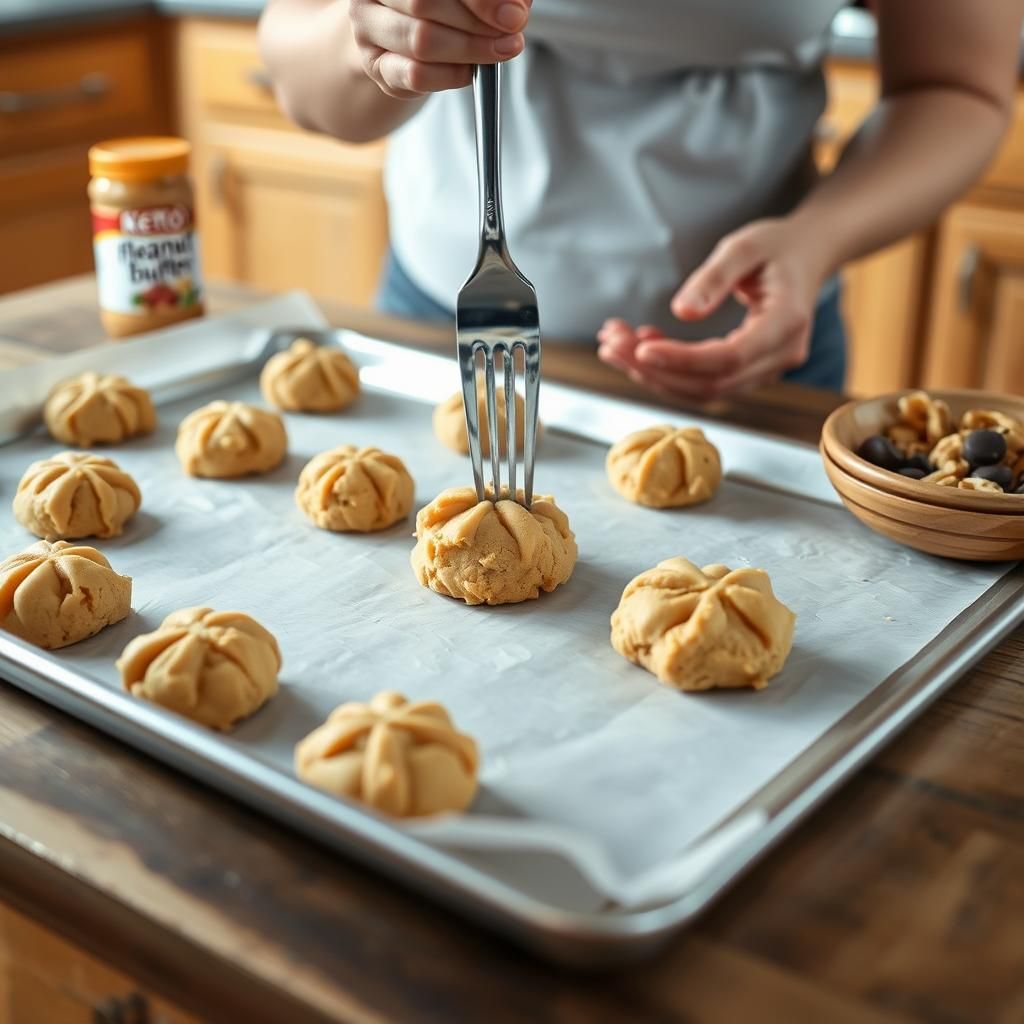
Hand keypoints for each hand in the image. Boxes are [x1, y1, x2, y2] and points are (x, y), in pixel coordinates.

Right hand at [349, 0, 528, 98]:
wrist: (403, 35)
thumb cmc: (440, 6)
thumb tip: (515, 7)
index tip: (513, 14)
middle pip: (425, 4)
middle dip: (476, 25)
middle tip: (510, 36)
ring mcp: (368, 30)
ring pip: (421, 42)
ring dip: (469, 51)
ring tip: (499, 51)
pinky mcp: (376, 67)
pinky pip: (416, 76)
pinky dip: (451, 76)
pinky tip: (470, 71)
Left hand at [597, 217, 828, 401]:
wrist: (808, 255)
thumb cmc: (778, 246)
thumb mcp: (744, 247)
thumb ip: (713, 279)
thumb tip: (682, 312)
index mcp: (786, 323)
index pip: (729, 358)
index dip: (682, 359)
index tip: (640, 348)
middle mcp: (780, 355)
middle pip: (711, 382)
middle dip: (656, 369)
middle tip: (611, 345)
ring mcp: (767, 369)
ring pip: (704, 389)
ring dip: (655, 374)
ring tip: (615, 346)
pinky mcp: (749, 371)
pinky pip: (705, 382)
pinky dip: (669, 371)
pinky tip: (641, 346)